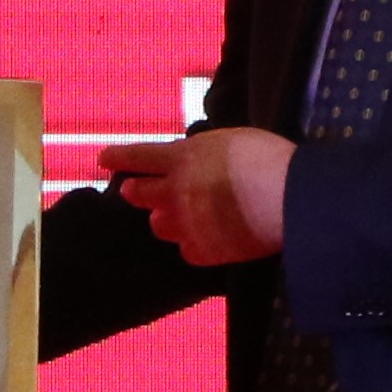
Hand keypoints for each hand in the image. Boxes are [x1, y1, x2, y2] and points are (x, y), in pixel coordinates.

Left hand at [100, 126, 293, 268]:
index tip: (102, 159)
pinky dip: (193, 245)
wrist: (289, 198)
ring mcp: (187, 223)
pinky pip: (187, 251)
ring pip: (159, 225)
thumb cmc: (268, 158)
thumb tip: (194, 161)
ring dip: (164, 219)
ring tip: (177, 217)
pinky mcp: (205, 251)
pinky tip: (205, 240)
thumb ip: (203, 154)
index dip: (118, 157)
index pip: (138, 156)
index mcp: (184, 157)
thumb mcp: (229, 141)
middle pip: (139, 194)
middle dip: (134, 191)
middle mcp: (177, 191)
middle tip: (133, 191)